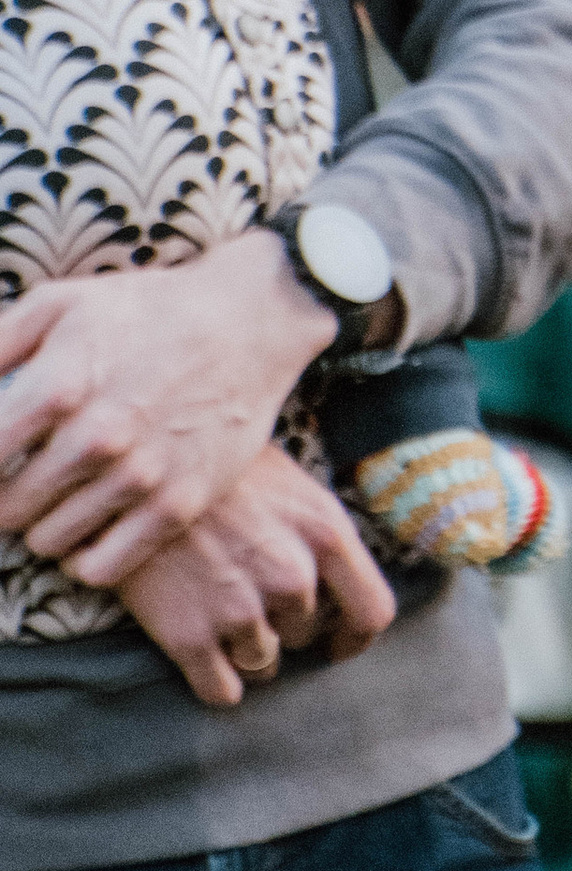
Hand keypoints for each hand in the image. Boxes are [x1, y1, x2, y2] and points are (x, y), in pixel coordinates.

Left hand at [0, 235, 337, 587]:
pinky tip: (85, 527)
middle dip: (4, 497)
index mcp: (59, 387)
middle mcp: (98, 438)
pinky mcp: (179, 505)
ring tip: (54, 497)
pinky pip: (103, 566)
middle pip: (8, 509)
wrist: (249, 322)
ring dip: (40, 524)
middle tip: (20, 478)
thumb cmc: (145, 310)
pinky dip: (82, 556)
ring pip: (48, 541)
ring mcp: (142, 476)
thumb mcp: (58, 304)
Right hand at [113, 445, 397, 710]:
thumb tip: (338, 578)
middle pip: (305, 633)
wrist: (131, 472)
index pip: (372, 611)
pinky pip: (222, 690)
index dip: (355, 636)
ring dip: (246, 651)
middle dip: (283, 624)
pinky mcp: (190, 637)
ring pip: (263, 662)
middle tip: (246, 596)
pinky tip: (201, 657)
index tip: (338, 645)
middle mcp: (292, 575)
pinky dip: (216, 682)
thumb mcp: (287, 483)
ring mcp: (242, 609)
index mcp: (326, 533)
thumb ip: (318, 532)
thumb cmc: (215, 472)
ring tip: (214, 612)